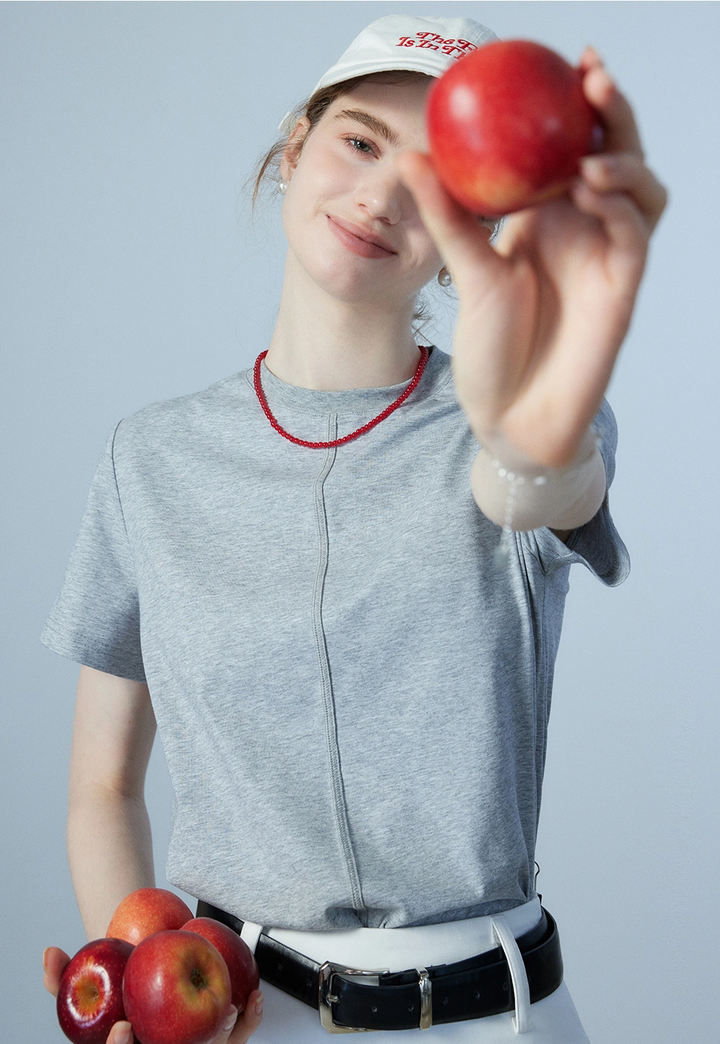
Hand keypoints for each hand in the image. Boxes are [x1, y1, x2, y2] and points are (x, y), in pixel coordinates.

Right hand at [43, 946, 263, 1043]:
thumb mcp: (82, 978)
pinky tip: (254, 999)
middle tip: (207, 1028)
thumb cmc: (114, 979)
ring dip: (228, 1037)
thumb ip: (61, 974)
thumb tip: (50, 954)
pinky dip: (249, 1020)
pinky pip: (236, 1034)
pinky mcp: (214, 1031)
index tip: (125, 1025)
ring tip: (233, 1013)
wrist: (140, 968)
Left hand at [397, 48, 666, 468]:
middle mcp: (586, 230)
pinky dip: (620, 206)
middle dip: (612, 113)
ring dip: (624, 158)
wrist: (509, 415)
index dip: (575, 103)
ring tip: (588, 151)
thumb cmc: (490, 348)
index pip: (573, 146)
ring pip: (642, 190)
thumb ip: (447, 215)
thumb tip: (410, 153)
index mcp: (550, 217)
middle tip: (590, 78)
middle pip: (617, 154)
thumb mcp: (465, 271)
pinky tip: (590, 188)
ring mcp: (608, 259)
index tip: (560, 62)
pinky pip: (635, 237)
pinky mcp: (622, 291)